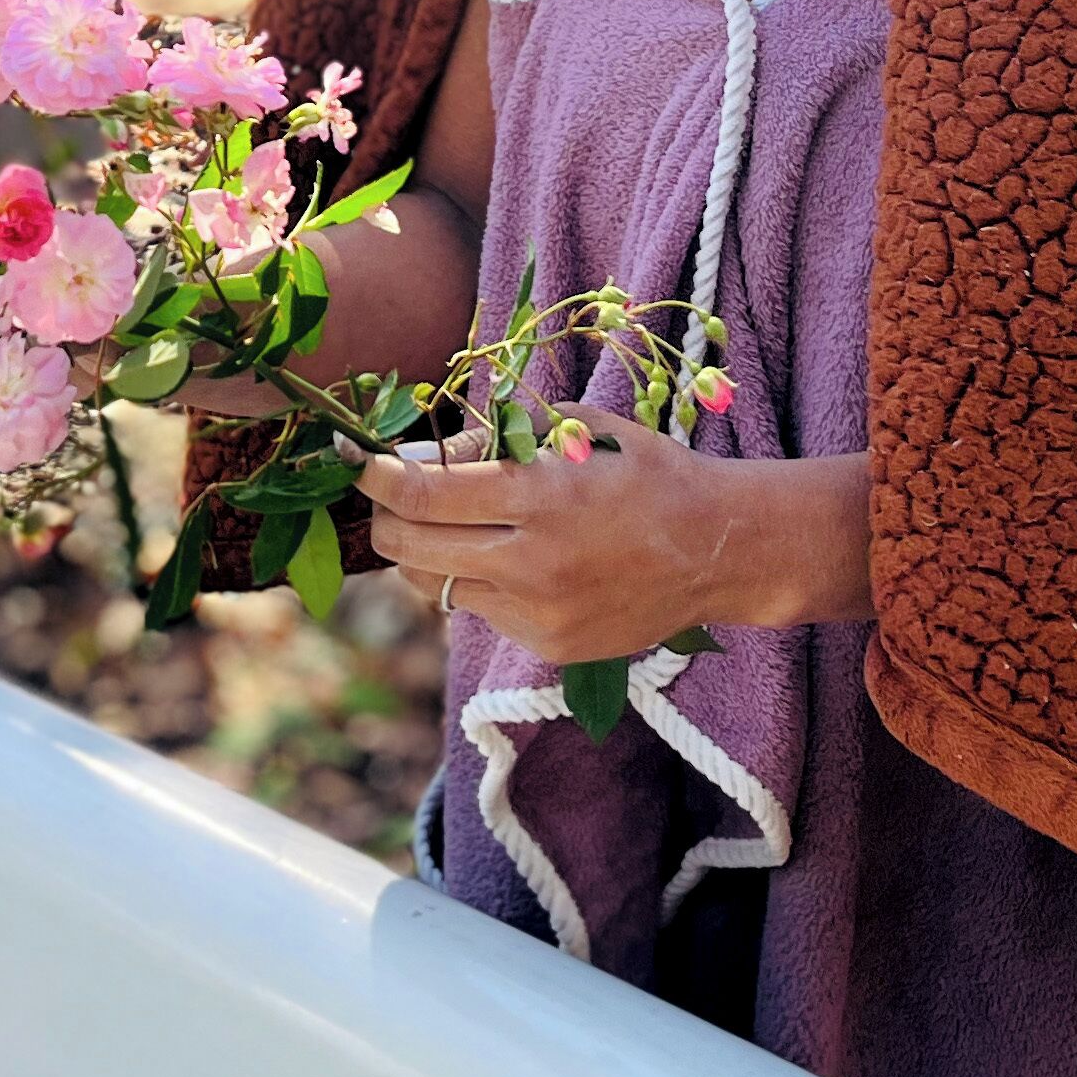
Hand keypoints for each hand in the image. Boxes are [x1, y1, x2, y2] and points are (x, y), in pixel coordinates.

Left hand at [355, 411, 870, 659]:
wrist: (722, 550)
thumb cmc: (650, 474)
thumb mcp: (581, 431)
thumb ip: (503, 435)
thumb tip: (427, 447)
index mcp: (539, 497)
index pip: (421, 495)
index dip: (375, 478)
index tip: (354, 460)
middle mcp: (533, 561)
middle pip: (410, 549)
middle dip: (384, 520)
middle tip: (387, 498)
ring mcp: (540, 612)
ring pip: (438, 586)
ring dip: (427, 554)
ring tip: (455, 525)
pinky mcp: (552, 645)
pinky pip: (482, 612)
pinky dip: (477, 583)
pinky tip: (510, 559)